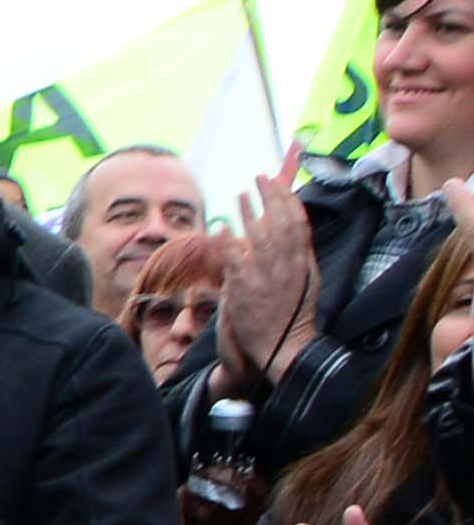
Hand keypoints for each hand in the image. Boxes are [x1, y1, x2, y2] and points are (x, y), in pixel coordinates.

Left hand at [216, 148, 314, 393]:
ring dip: (248, 212)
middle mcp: (287, 264)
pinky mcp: (244, 287)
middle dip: (271, 195)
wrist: (283, 347)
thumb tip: (290, 229)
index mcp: (303, 262)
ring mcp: (266, 275)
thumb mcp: (305, 280)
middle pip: (280, 221)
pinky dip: (226, 241)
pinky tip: (220, 227)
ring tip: (240, 195)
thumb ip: (297, 256)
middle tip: (260, 177)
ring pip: (257, 234)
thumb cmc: (292, 316)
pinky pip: (233, 258)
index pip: (298, 222)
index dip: (288, 199)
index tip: (279, 181)